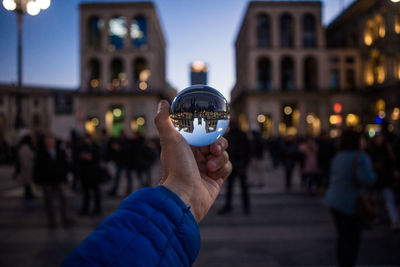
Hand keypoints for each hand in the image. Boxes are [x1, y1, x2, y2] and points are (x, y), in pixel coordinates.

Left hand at [155, 100, 231, 221]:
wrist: (183, 196)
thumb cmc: (175, 167)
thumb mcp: (169, 138)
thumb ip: (164, 120)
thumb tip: (162, 103)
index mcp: (186, 146)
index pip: (204, 132)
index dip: (214, 127)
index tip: (222, 123)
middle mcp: (196, 157)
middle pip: (217, 142)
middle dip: (219, 143)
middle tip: (213, 148)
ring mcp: (207, 169)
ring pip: (224, 154)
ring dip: (219, 158)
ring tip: (209, 166)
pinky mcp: (216, 180)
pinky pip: (227, 167)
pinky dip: (222, 169)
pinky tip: (213, 174)